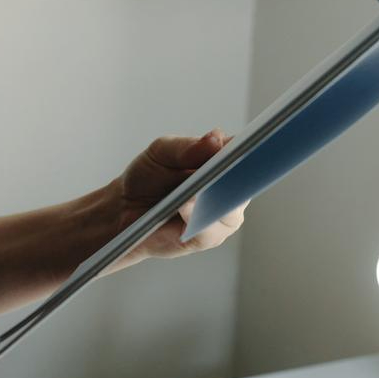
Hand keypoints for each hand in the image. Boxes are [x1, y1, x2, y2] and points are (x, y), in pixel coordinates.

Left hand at [93, 129, 246, 277]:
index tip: (252, 144)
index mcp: (224, 164)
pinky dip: (198, 218)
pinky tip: (186, 207)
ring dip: (217, 200)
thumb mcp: (162, 152)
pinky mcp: (206, 239)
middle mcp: (229, 191)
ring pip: (232, 211)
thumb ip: (188, 147)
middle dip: (240, 175)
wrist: (124, 209)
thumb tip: (216, 139)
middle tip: (232, 163)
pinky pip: (209, 231)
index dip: (254, 149)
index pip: (248, 154)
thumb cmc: (149, 176)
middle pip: (246, 183)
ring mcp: (220, 217)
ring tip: (203, 188)